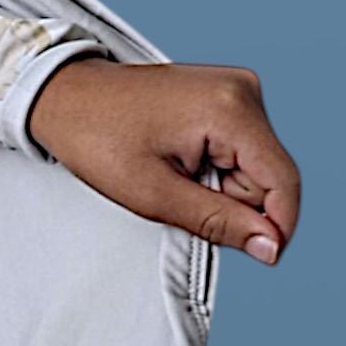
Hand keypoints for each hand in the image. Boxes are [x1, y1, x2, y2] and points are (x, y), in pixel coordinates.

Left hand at [23, 54, 297, 263]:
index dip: (276, 227)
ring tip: (170, 175)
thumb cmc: (96, 138)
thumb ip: (219, 222)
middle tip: (178, 199)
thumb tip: (271, 246)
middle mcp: (244, 90)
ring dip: (222, 188)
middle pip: (268, 175)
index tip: (258, 257)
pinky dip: (215, 169)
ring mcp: (236, 89)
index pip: (283, 181)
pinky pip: (239, 149)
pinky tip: (178, 162)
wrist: (63, 96)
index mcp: (231, 108)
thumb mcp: (153, 194)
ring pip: (254, 166)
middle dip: (235, 204)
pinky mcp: (226, 95)